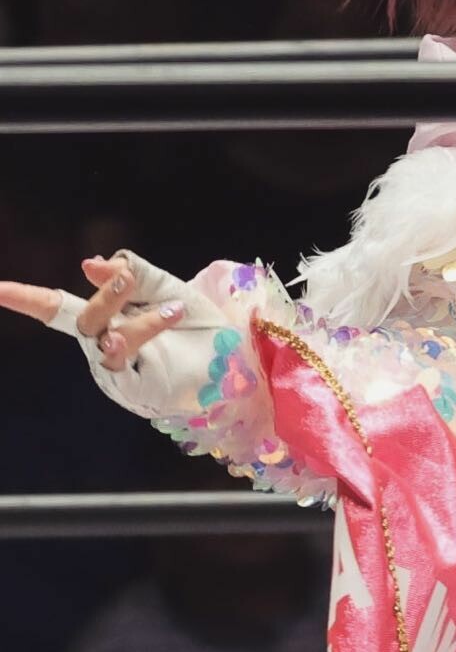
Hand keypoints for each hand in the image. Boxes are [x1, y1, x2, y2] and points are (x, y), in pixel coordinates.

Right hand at [0, 252, 187, 370]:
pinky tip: (169, 319)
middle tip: (127, 277)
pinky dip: (145, 336)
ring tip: (173, 309)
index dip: (25, 299)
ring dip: (136, 320)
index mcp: (108, 317)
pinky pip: (126, 361)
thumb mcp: (169, 288)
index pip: (59, 307)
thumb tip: (90, 262)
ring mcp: (116, 369)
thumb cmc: (198, 325)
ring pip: (105, 340)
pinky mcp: (134, 388)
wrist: (234, 354)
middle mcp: (103, 343)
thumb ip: (134, 273)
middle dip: (106, 296)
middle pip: (84, 319)